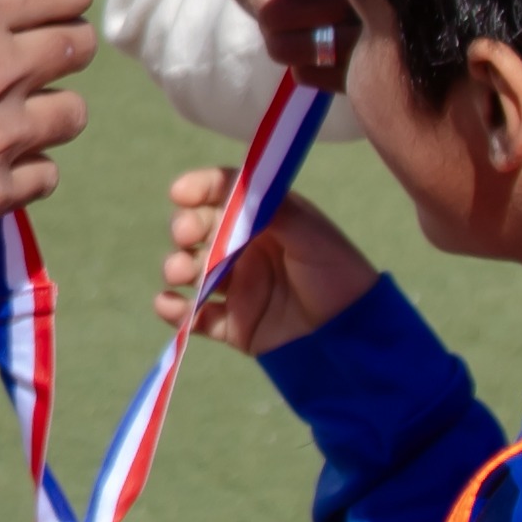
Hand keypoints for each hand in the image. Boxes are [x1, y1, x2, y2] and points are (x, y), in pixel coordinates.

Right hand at [156, 171, 367, 356]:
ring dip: (177, 266)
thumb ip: (273, 211)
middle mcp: (245, 251)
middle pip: (200, 231)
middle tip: (186, 235)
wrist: (352, 332)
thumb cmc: (337, 272)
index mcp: (265, 221)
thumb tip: (236, 190)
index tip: (179, 192)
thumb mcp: (310, 233)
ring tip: (181, 271)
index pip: (225, 195)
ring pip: (191, 271)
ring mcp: (236, 288)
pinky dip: (175, 310)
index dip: (200, 189)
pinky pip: (193, 317)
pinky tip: (170, 304)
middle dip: (185, 228)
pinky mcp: (233, 324)